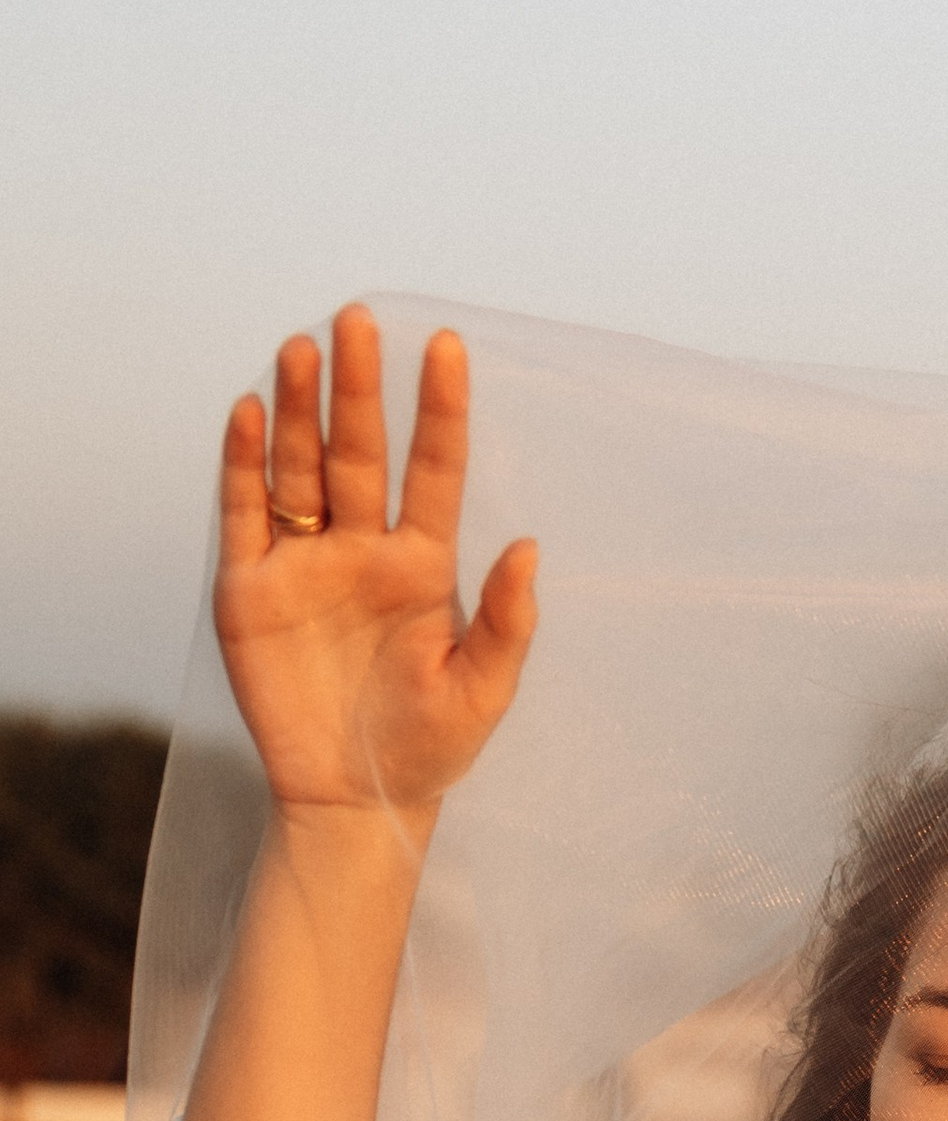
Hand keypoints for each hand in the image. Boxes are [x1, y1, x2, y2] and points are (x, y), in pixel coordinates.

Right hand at [216, 305, 537, 818]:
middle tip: (357, 319)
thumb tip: (530, 547)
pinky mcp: (250, 590)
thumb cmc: (429, 748)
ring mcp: (305, 565)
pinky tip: (247, 414)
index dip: (439, 410)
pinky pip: (245, 514)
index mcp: (424, 565)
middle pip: (360, 453)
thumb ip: (505, 622)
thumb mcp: (482, 692)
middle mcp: (363, 551)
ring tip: (301, 348)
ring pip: (301, 469)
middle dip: (359, 388)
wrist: (354, 801)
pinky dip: (244, 465)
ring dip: (299, 410)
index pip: (434, 470)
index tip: (447, 346)